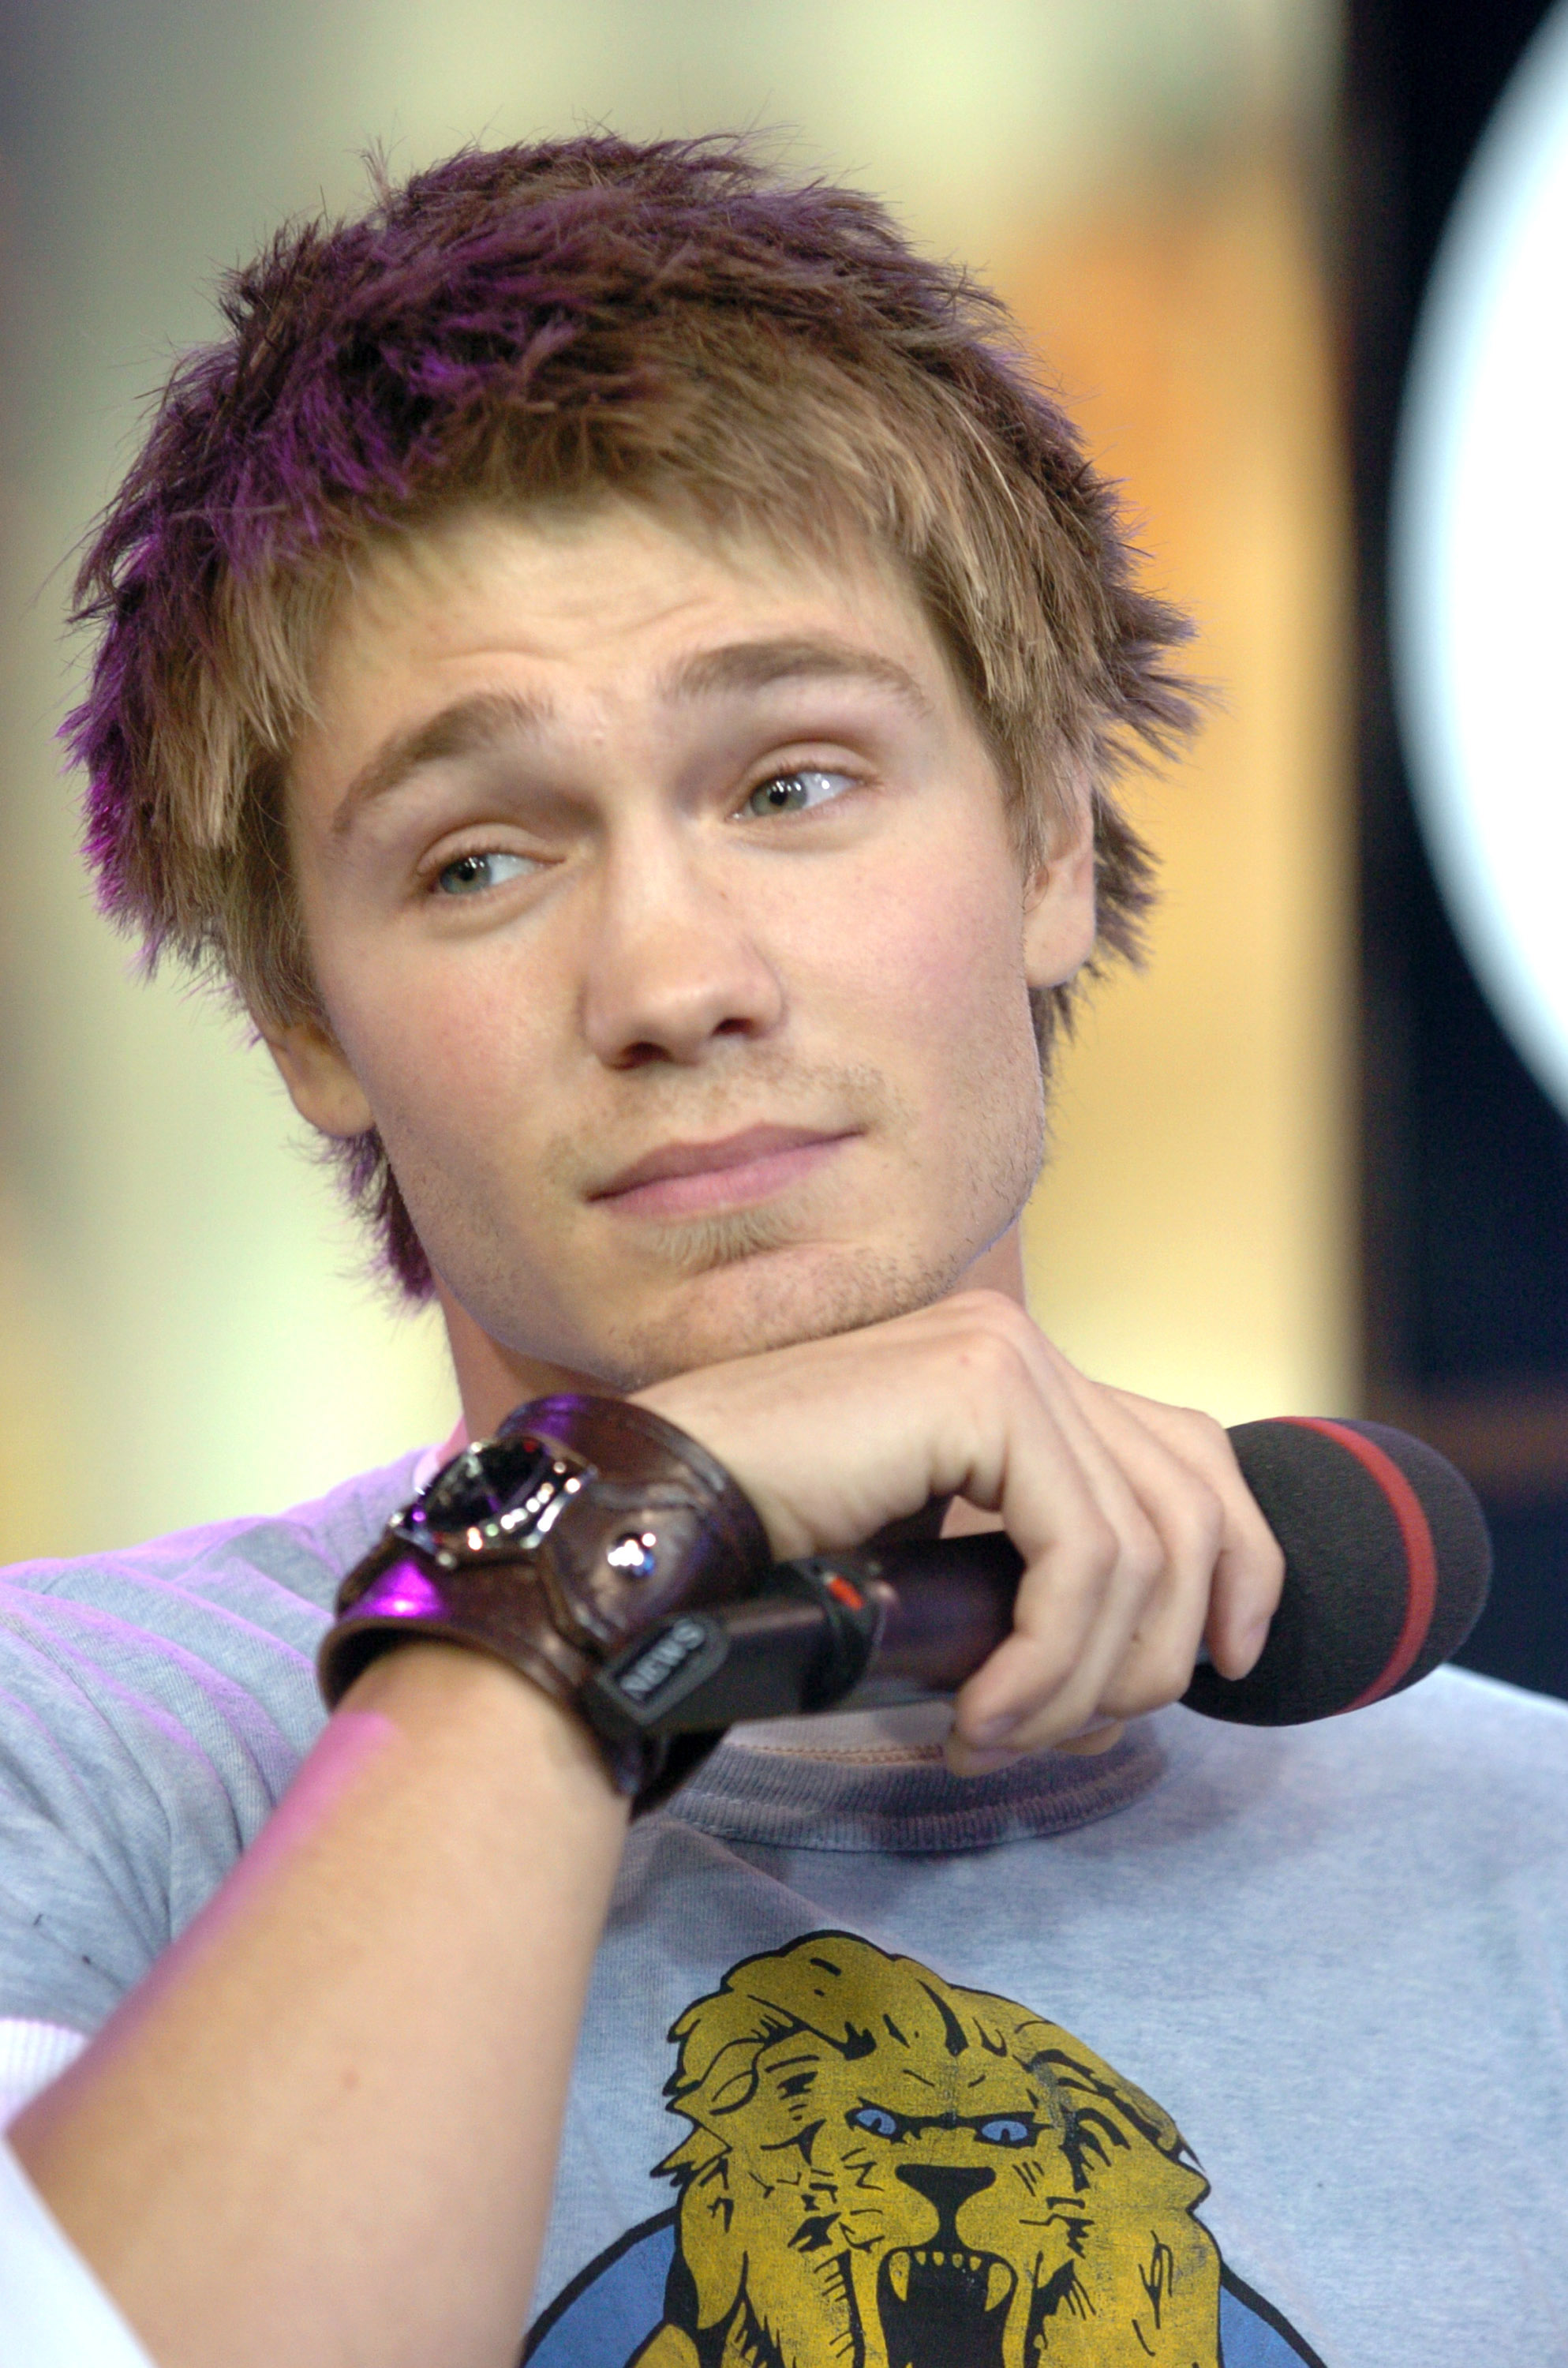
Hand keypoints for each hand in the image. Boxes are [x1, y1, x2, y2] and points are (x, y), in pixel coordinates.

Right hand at [633, 1289, 1283, 1770]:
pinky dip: (1051, 1658)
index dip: (1242, 1563)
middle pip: (1191, 1502)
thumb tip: (1153, 1650)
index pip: (1190, 1453)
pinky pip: (1083, 1555)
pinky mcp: (980, 1388)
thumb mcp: (936, 1557)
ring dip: (1085, 1678)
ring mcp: (1004, 1354)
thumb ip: (1030, 1559)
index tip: (1228, 1669)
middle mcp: (1021, 1343)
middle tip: (1070, 1732)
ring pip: (1143, 1548)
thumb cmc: (775, 1552)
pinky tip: (984, 1711)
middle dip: (1161, 1648)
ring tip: (1001, 1732)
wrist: (660, 1522)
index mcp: (1016, 1368)